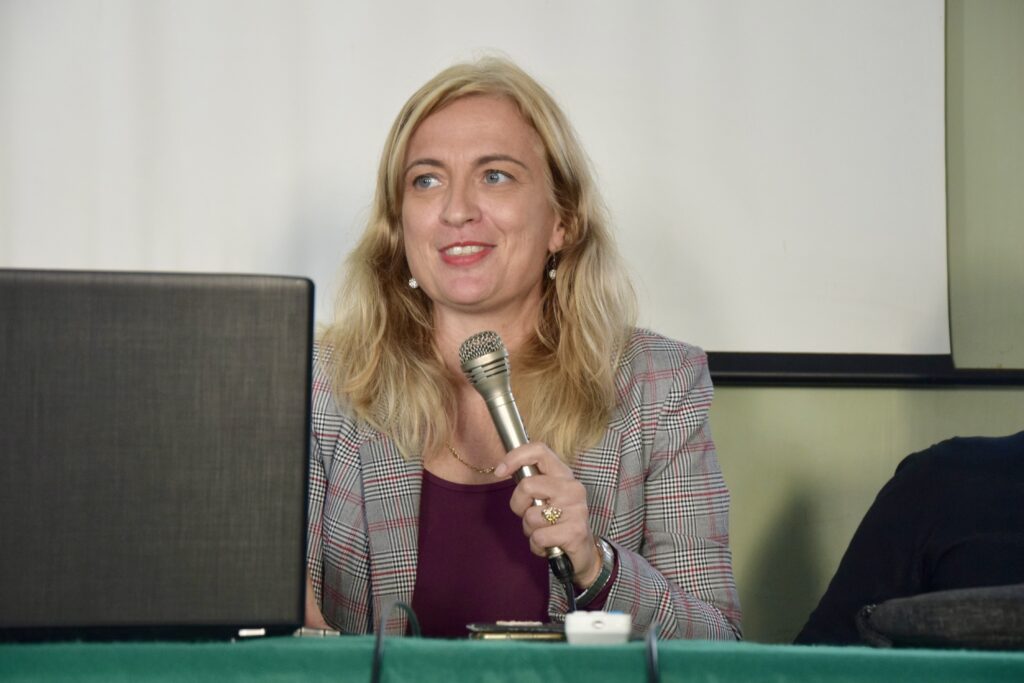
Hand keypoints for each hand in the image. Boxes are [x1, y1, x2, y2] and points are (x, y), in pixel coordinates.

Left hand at [495, 443, 602, 588]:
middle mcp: (572, 488)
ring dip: (530, 530)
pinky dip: (537, 545)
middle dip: (519, 505)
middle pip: (527, 486)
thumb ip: (530, 483)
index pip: (540, 451)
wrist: (583, 552)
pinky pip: (538, 537)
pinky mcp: (575, 532)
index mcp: (563, 475)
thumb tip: (503, 469)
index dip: (515, 457)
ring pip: (530, 516)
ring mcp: (576, 509)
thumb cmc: (557, 522)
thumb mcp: (545, 497)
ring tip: (544, 531)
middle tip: (530, 515)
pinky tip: (549, 545)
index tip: (499, 471)